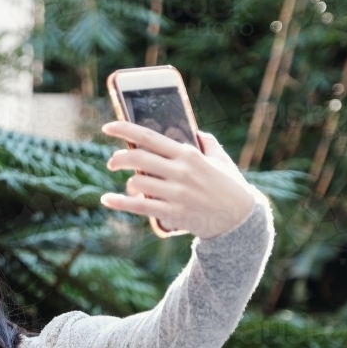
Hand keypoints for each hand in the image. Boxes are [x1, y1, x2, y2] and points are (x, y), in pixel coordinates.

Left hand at [100, 121, 255, 239]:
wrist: (239, 219)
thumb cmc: (230, 187)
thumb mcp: (222, 160)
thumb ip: (208, 143)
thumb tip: (195, 132)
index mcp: (188, 155)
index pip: (150, 137)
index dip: (125, 130)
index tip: (107, 128)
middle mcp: (180, 171)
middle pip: (138, 158)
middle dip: (118, 158)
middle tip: (112, 162)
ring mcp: (176, 192)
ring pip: (137, 182)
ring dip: (128, 184)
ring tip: (130, 186)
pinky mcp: (173, 212)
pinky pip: (140, 206)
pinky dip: (120, 203)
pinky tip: (106, 199)